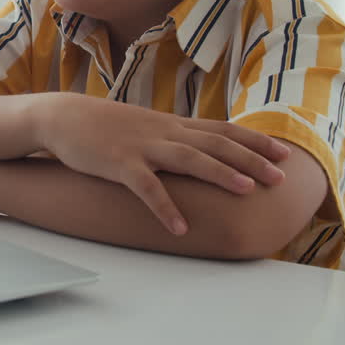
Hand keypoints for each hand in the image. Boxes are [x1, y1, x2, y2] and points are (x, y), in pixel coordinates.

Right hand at [31, 93, 291, 234]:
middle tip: (280, 176)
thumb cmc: (104, 125)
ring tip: (247, 190)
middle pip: (214, 143)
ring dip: (220, 173)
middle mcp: (163, 132)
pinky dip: (165, 207)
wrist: (62, 117)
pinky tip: (180, 227)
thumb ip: (172, 136)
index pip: (221, 129)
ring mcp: (142, 147)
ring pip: (189, 158)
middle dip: (250, 159)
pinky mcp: (118, 163)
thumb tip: (201, 149)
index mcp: (171, 124)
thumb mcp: (145, 126)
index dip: (253, 141)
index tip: (283, 152)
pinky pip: (146, 187)